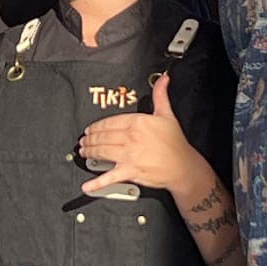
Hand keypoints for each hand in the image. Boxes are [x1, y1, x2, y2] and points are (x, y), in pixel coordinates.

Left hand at [78, 74, 197, 195]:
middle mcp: (131, 138)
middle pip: (103, 137)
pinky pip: (110, 177)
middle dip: (90, 139)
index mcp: (137, 123)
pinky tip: (86, 186)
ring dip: (89, 152)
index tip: (90, 129)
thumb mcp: (167, 115)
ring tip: (84, 152)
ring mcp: (129, 155)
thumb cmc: (175, 143)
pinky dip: (97, 183)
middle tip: (84, 141)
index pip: (109, 122)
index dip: (96, 126)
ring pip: (102, 151)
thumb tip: (162, 80)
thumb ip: (160, 95)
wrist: (183, 166)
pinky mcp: (130, 171)